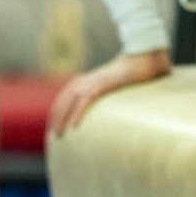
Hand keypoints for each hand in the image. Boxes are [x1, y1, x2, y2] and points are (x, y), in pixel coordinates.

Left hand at [49, 49, 172, 137]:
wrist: (142, 61)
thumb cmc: (130, 75)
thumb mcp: (112, 86)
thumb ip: (104, 95)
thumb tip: (105, 113)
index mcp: (85, 79)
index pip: (64, 97)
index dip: (57, 112)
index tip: (54, 127)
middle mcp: (85, 79)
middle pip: (63, 100)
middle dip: (56, 118)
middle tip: (53, 135)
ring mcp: (93, 80)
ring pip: (70, 101)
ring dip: (62, 118)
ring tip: (59, 134)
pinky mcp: (102, 83)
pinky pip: (85, 100)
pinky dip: (77, 113)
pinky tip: (74, 126)